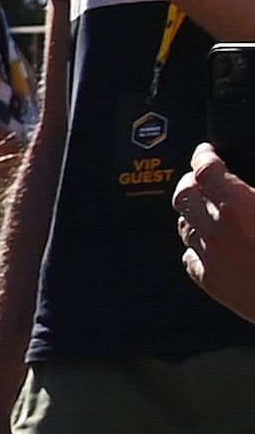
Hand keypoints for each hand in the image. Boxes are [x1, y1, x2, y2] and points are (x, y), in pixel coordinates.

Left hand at [183, 147, 254, 319]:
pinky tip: (210, 239)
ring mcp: (211, 259)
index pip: (206, 172)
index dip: (204, 156)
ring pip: (185, 226)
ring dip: (193, 211)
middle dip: (191, 180)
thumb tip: (252, 187)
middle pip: (185, 196)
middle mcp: (218, 233)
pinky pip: (190, 256)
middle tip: (200, 175)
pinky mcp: (211, 282)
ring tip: (206, 205)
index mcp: (239, 208)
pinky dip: (196, 243)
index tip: (206, 151)